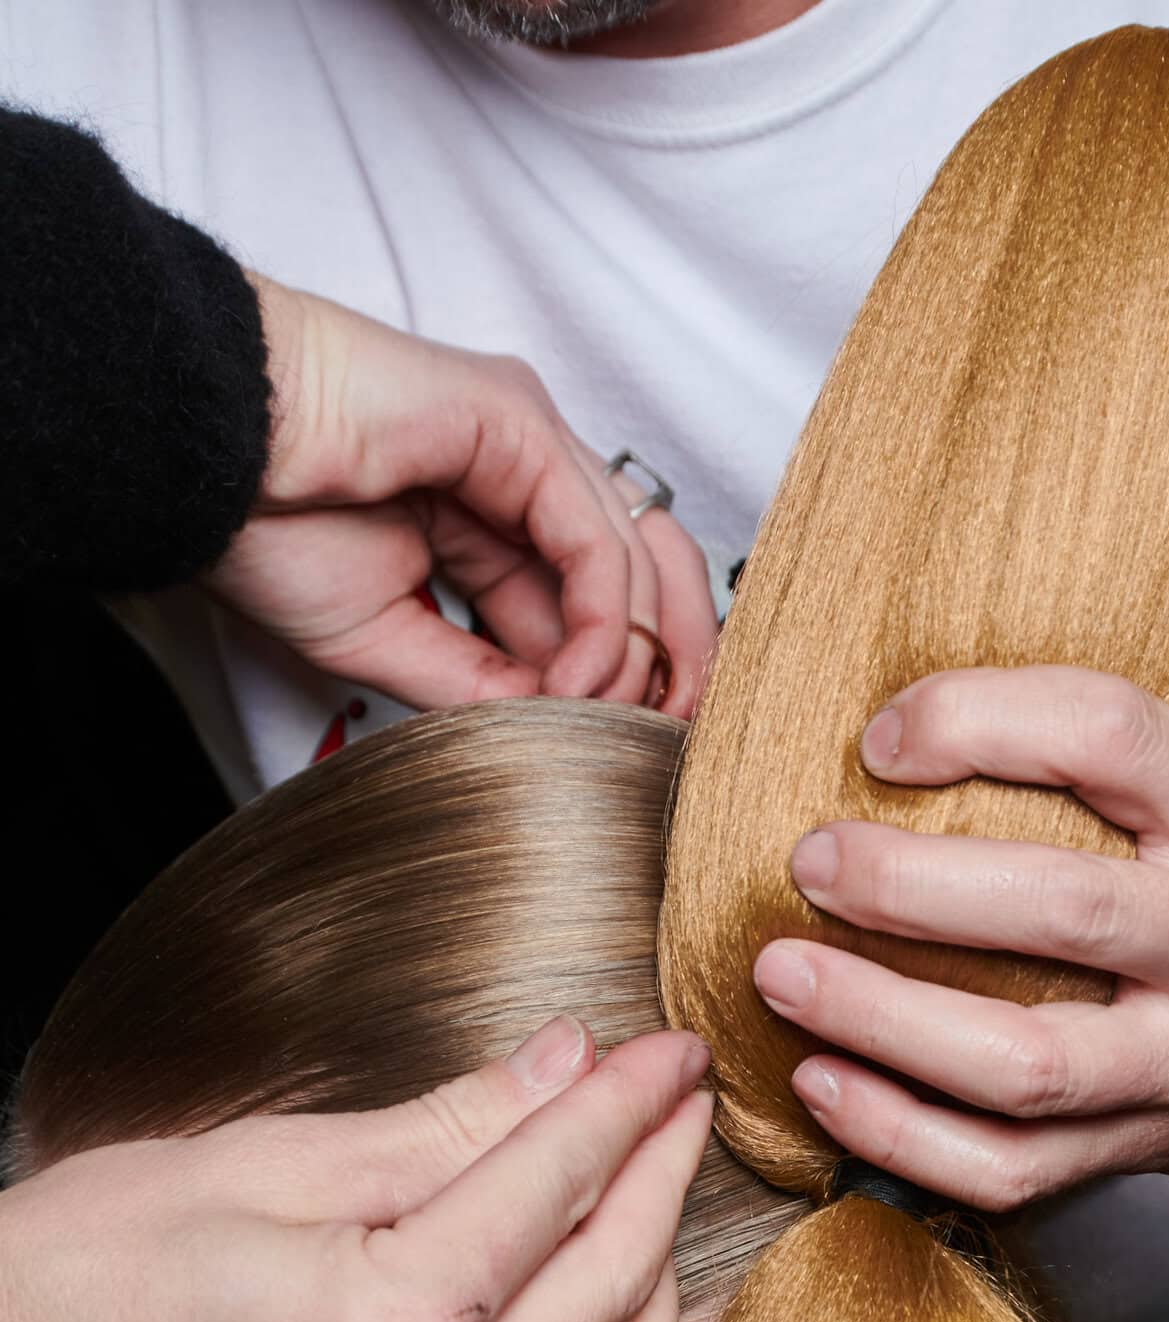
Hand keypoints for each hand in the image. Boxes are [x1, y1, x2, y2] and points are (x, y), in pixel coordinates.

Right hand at [0, 1021, 710, 1321]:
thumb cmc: (82, 1275)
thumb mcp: (264, 1162)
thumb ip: (441, 1126)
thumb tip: (564, 1064)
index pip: (558, 1184)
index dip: (627, 1102)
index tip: (669, 1048)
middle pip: (617, 1281)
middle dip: (663, 1170)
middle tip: (680, 1090)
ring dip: (654, 1261)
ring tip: (652, 1165)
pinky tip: (609, 1271)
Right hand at [203, 279, 718, 717]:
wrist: (202, 458)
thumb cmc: (264, 525)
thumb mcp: (388, 640)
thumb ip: (477, 683)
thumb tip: (554, 729)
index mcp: (497, 524)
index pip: (601, 603)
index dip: (626, 680)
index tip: (627, 753)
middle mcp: (528, 477)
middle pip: (647, 574)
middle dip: (669, 667)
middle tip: (660, 746)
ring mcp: (530, 444)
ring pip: (635, 562)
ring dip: (624, 662)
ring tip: (585, 720)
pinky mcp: (520, 424)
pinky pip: (596, 540)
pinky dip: (599, 624)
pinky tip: (568, 681)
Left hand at [754, 666, 1168, 1210]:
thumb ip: (1113, 782)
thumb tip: (896, 740)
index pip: (1113, 738)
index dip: (979, 720)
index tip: (882, 734)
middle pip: (1061, 912)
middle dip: (909, 886)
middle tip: (808, 859)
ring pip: (1024, 1064)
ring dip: (880, 1022)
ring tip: (782, 976)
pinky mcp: (1148, 1155)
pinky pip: (1009, 1169)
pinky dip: (899, 1136)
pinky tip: (825, 1085)